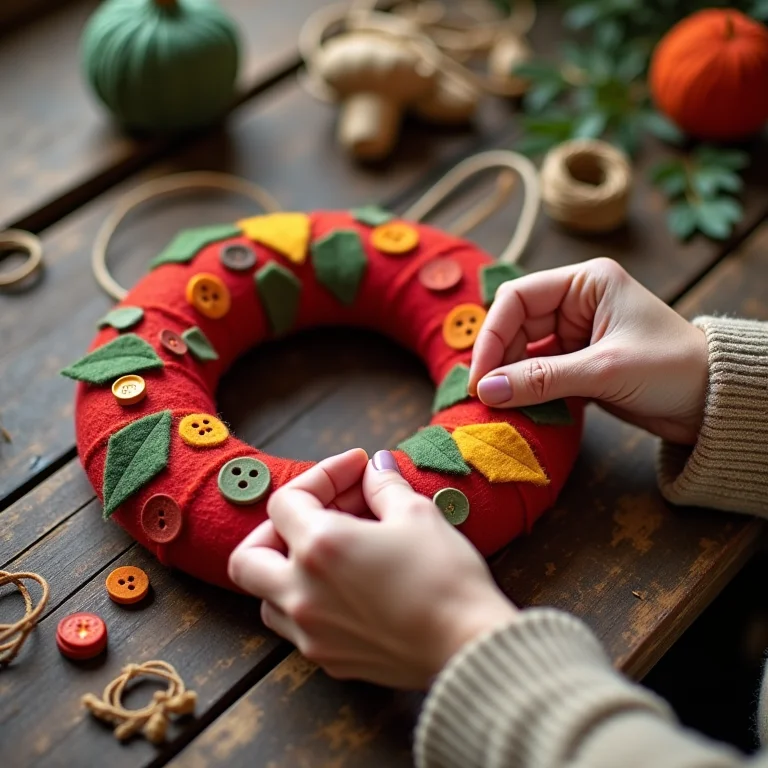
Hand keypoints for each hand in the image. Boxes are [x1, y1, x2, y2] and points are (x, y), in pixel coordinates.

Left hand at [228, 449, 516, 688]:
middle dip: (276, 527)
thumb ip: (384, 485)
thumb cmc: (444, 577)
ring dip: (285, 568)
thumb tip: (374, 468)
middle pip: (248, 556)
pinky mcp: (328, 659)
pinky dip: (308, 600)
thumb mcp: (417, 514)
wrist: (468, 646)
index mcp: (319, 548)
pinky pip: (296, 626)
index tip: (356, 469)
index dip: (321, 475)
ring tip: (331, 551)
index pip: (286, 500)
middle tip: (319, 513)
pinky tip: (348, 586)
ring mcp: (310, 632)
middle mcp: (301, 592)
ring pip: (266, 596)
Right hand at [469, 258, 708, 444]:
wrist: (715, 404)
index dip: (492, 335)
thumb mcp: (604, 371)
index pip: (518, 298)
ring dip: (511, 379)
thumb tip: (485, 390)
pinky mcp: (579, 364)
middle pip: (516, 326)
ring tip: (499, 407)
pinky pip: (539, 374)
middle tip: (484, 397)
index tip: (480, 376)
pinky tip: (518, 410)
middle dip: (499, 360)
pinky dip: (527, 392)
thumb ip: (541, 378)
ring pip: (524, 353)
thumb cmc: (672, 369)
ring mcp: (577, 334)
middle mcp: (577, 302)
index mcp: (586, 282)